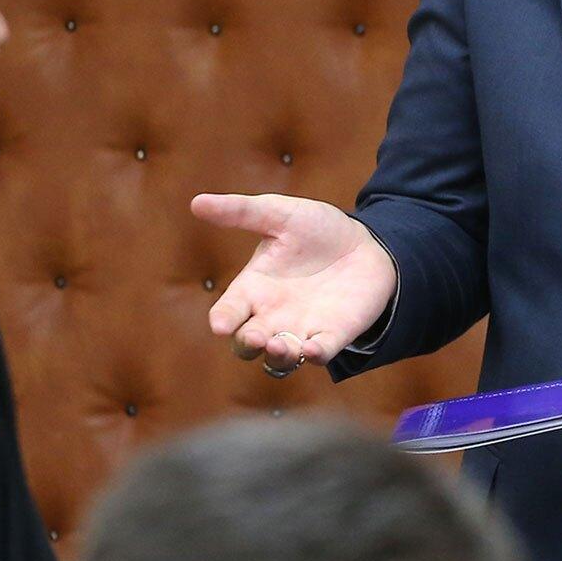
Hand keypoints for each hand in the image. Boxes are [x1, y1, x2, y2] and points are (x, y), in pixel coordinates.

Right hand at [191, 192, 397, 371]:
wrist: (364, 243)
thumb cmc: (315, 230)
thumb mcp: (278, 214)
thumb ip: (241, 211)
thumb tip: (196, 202)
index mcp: (254, 288)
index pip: (228, 312)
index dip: (222, 320)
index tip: (220, 324)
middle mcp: (272, 316)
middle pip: (248, 343)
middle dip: (247, 343)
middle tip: (254, 336)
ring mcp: (302, 329)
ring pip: (279, 358)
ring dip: (277, 356)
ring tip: (280, 346)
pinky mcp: (333, 335)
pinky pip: (320, 354)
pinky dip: (315, 355)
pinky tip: (313, 348)